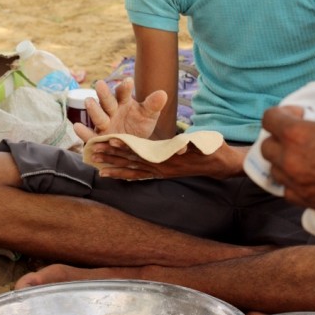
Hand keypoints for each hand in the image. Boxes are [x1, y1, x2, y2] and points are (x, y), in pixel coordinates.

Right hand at [73, 78, 166, 142]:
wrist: (133, 146)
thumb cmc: (139, 126)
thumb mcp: (149, 116)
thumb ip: (153, 105)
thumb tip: (163, 93)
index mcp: (124, 102)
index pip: (123, 93)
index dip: (125, 87)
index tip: (128, 81)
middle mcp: (112, 111)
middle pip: (107, 101)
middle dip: (104, 93)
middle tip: (100, 84)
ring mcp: (104, 124)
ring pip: (98, 116)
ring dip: (93, 109)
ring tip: (89, 101)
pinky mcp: (99, 138)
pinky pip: (90, 135)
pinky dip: (83, 131)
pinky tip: (77, 126)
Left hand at [88, 139, 246, 180]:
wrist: (221, 163)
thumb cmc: (212, 148)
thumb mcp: (204, 144)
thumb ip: (191, 146)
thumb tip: (181, 148)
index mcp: (168, 157)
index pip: (143, 151)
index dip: (126, 146)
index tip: (111, 139)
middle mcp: (161, 166)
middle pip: (132, 160)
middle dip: (112, 154)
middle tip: (94, 148)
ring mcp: (160, 171)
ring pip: (132, 168)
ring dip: (114, 165)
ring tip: (96, 161)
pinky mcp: (161, 173)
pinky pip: (138, 175)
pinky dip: (123, 175)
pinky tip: (111, 174)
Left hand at [261, 106, 314, 213]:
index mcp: (295, 133)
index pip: (269, 118)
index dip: (280, 115)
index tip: (296, 116)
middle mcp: (289, 157)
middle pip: (266, 146)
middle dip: (278, 141)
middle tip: (294, 139)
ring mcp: (294, 180)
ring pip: (274, 169)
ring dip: (283, 163)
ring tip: (300, 159)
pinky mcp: (303, 199)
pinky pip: (287, 190)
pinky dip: (293, 184)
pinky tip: (306, 179)